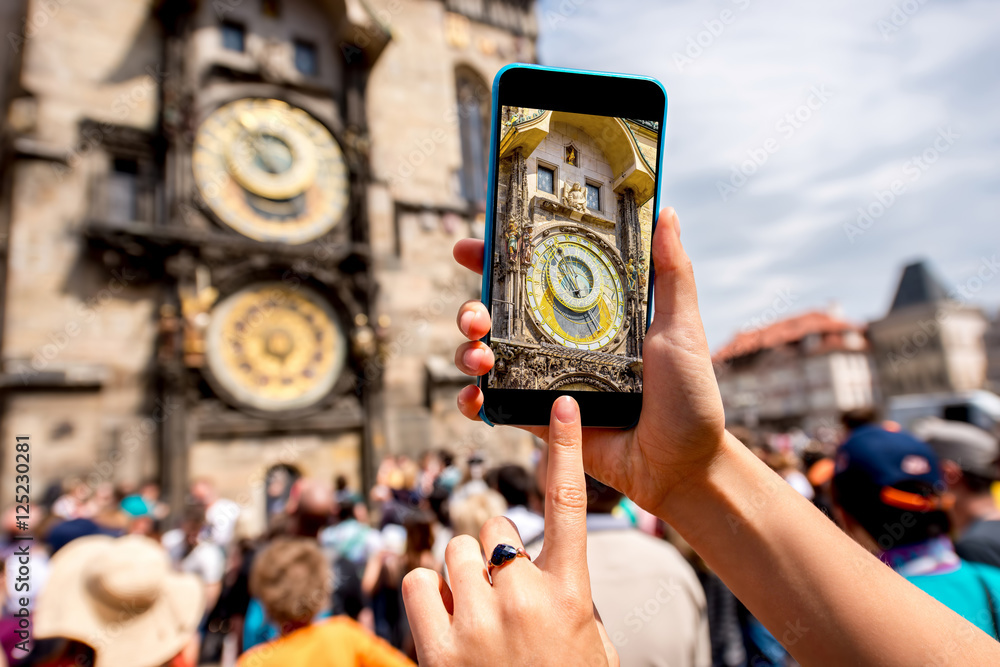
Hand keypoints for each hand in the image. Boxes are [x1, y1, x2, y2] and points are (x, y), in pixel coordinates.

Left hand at [402, 396, 616, 665]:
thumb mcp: (588, 641)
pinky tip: (445, 622)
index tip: (562, 406)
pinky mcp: (440, 647)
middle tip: (501, 597)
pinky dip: (428, 595)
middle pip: (493, 531)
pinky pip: (420, 582)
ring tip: (475, 616)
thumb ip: (565, 594)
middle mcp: (525, 597)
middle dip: (493, 557)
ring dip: (461, 577)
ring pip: (455, 553)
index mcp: (571, 593)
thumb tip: (533, 562)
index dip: (566, 449)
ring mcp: (480, 621)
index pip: (569, 504)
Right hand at [453, 208, 726, 517]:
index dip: (499, 259)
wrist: (681, 468)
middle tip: (475, 314)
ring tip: (478, 357)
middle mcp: (559, 343)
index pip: (535, 277)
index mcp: (588, 316)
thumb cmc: (688, 398)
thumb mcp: (682, 330)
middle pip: (498, 315)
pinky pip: (493, 405)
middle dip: (472, 308)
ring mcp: (544, 381)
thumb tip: (668, 213)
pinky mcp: (537, 419)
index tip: (473, 247)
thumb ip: (672, 274)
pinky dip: (472, 399)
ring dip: (467, 351)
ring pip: (486, 356)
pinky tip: (474, 397)